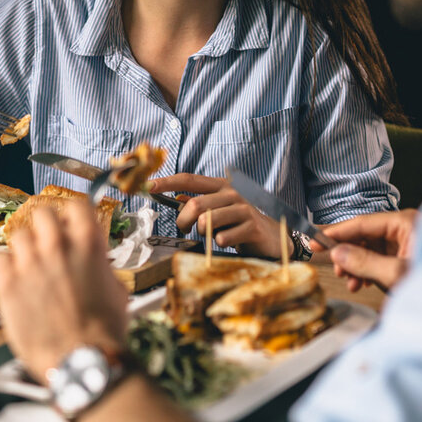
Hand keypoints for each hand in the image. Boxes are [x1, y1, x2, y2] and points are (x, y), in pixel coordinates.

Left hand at [0, 203, 129, 380]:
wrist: (81, 359)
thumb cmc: (102, 332)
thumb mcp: (116, 290)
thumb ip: (101, 268)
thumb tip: (97, 265)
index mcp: (87, 243)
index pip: (77, 204)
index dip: (73, 213)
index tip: (71, 221)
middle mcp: (56, 247)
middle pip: (42, 213)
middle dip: (47, 225)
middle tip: (49, 240)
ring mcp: (28, 264)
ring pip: (18, 234)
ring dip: (26, 246)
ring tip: (32, 264)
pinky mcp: (6, 284)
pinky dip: (6, 266)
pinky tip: (16, 278)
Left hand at [147, 174, 289, 258]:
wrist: (272, 237)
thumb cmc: (240, 223)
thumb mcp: (219, 209)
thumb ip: (200, 203)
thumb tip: (176, 197)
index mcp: (220, 186)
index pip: (189, 179)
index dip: (167, 181)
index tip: (148, 186)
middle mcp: (232, 194)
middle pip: (195, 204)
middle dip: (183, 220)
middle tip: (185, 229)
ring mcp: (243, 209)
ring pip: (208, 220)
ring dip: (202, 232)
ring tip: (209, 236)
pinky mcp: (252, 227)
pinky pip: (223, 237)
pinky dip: (218, 243)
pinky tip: (226, 242)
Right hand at [312, 210, 417, 291]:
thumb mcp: (395, 274)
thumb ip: (363, 262)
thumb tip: (337, 252)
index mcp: (406, 223)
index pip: (362, 223)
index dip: (336, 232)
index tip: (314, 240)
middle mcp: (406, 229)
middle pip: (365, 235)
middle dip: (348, 253)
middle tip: (336, 269)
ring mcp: (407, 244)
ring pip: (370, 249)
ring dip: (357, 265)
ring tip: (351, 282)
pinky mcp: (407, 259)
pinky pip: (380, 259)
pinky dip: (368, 271)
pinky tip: (362, 284)